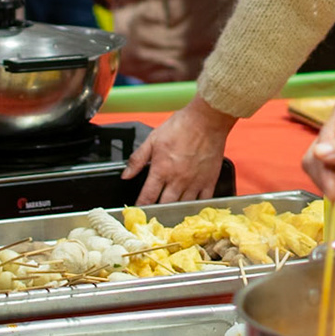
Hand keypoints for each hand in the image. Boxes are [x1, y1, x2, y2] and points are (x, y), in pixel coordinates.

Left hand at [124, 96, 238, 204]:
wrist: (207, 120)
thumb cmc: (181, 126)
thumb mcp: (153, 139)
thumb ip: (137, 159)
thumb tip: (125, 175)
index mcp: (162, 170)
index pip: (148, 196)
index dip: (141, 206)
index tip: (138, 210)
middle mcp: (178, 179)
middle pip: (165, 206)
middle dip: (157, 212)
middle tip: (153, 215)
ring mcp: (195, 182)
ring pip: (183, 206)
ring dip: (175, 212)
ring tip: (170, 215)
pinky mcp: (209, 181)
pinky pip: (203, 201)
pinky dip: (196, 207)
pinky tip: (191, 208)